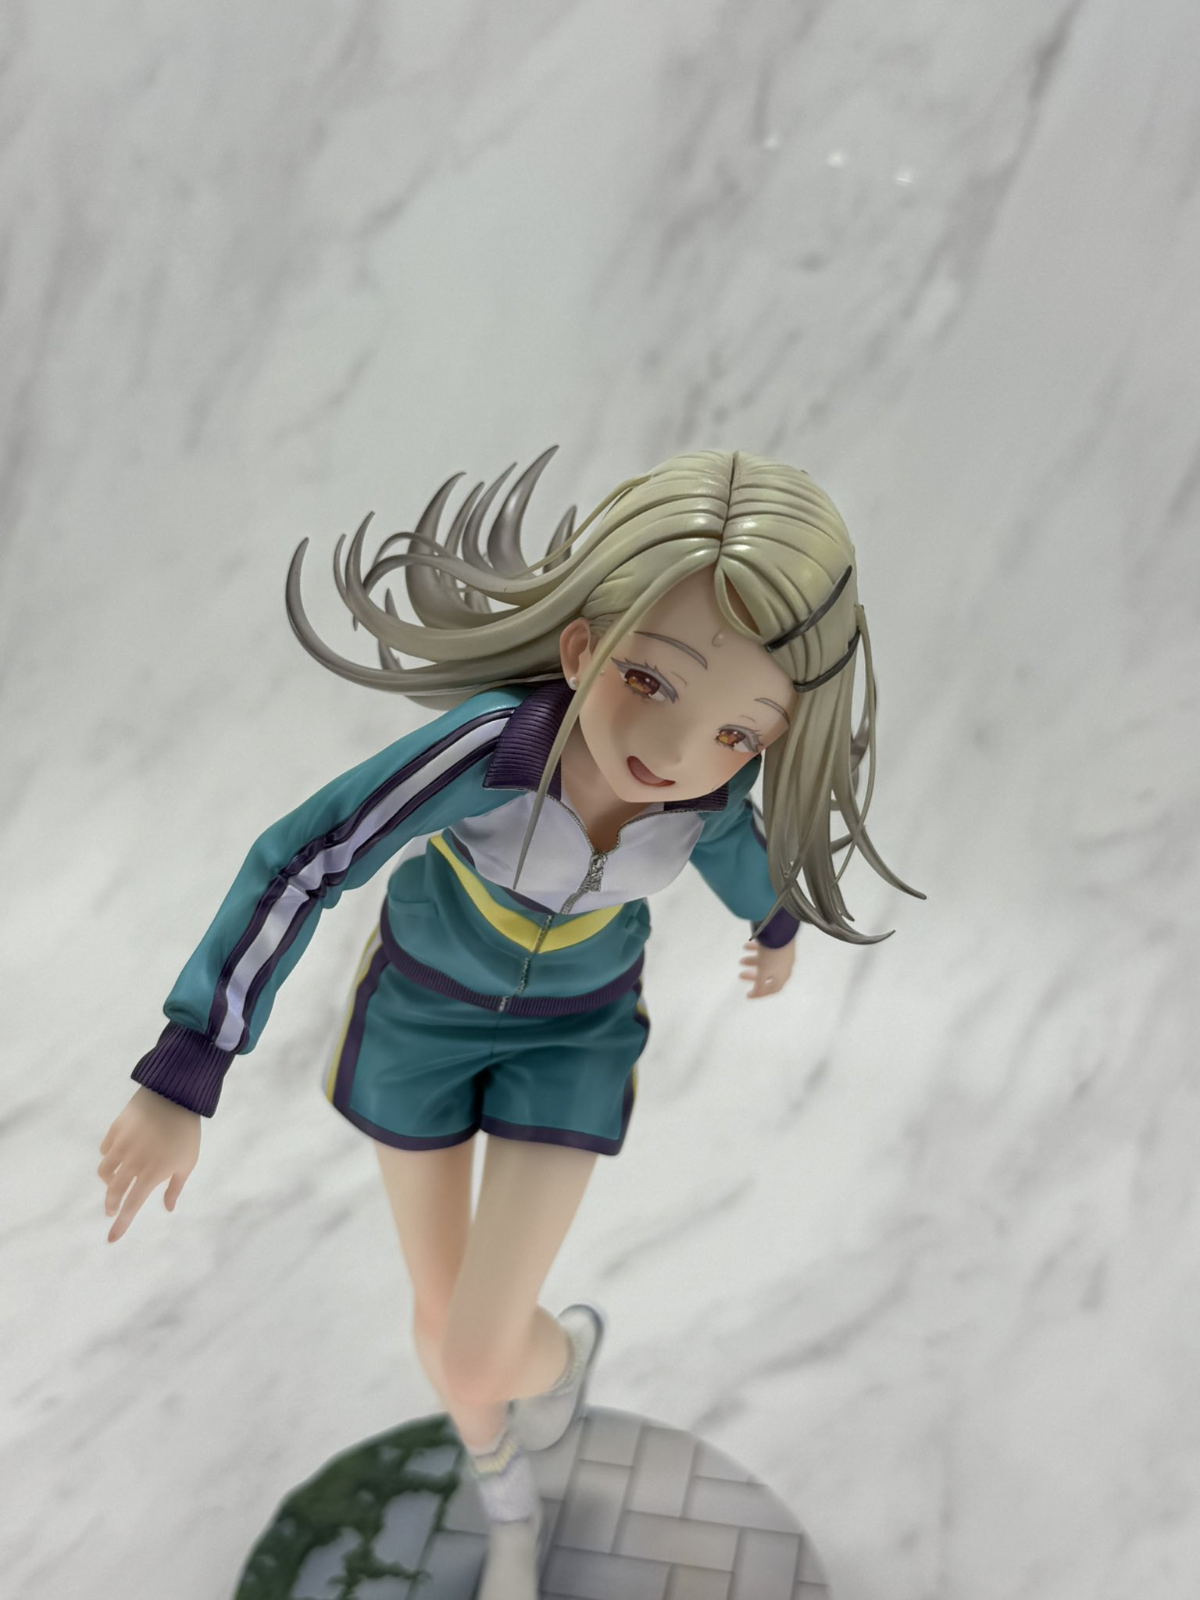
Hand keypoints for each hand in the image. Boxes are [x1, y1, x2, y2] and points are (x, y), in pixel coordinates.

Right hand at [98, 1086, 200, 1242]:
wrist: (176, 1094)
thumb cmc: (186, 1132)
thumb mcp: (188, 1162)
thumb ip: (175, 1187)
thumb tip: (169, 1209)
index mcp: (152, 1173)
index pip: (132, 1205)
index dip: (121, 1224)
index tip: (112, 1239)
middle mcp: (133, 1162)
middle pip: (113, 1192)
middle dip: (111, 1205)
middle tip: (112, 1209)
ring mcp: (122, 1145)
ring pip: (104, 1171)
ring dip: (107, 1181)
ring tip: (115, 1181)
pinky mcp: (115, 1129)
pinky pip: (105, 1149)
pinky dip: (109, 1156)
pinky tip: (116, 1156)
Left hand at [738, 938, 795, 998]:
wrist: (781, 933)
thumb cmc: (772, 956)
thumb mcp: (763, 972)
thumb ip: (760, 984)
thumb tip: (756, 992)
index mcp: (783, 977)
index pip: (772, 989)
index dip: (760, 994)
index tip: (748, 995)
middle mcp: (785, 967)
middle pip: (767, 976)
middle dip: (753, 976)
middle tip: (740, 975)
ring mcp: (783, 955)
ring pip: (766, 962)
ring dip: (753, 962)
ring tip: (741, 960)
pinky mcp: (780, 943)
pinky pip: (766, 950)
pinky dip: (756, 950)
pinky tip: (747, 946)